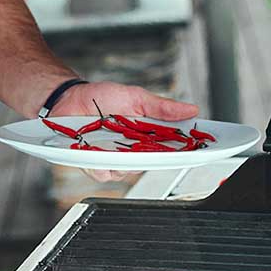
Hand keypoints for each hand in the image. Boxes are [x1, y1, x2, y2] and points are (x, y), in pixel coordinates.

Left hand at [52, 81, 199, 183]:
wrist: (69, 98)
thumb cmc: (101, 98)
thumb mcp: (135, 97)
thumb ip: (161, 107)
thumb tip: (191, 109)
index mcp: (146, 136)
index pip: (171, 148)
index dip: (187, 151)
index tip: (201, 149)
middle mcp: (132, 151)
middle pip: (152, 164)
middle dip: (156, 158)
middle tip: (157, 147)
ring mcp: (113, 159)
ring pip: (127, 171)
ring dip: (124, 160)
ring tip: (118, 145)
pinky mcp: (93, 164)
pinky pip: (102, 173)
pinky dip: (102, 164)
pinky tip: (98, 153)